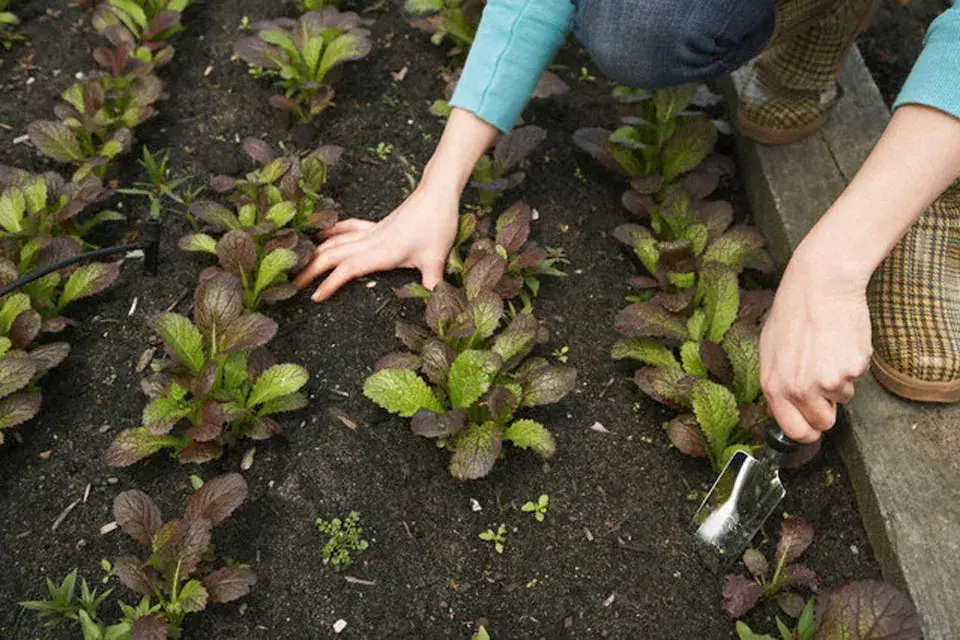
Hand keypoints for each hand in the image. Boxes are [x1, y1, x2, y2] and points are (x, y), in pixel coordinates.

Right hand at [294, 184, 459, 301]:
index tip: (315, 297)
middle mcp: (371, 240)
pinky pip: (347, 228)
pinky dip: (331, 232)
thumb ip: (432, 284)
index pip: (348, 268)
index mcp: (382, 251)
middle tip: (293, 285)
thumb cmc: (438, 223)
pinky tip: (321, 235)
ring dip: (316, 251)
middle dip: (311, 269)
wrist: (438, 193)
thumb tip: (435, 304)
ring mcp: (372, 231)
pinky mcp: (377, 225)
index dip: (330, 283)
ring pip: (336, 241)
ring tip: (299, 263)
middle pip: (333, 254)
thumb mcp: (436, 259)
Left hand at [759, 243, 872, 442]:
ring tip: (828, 351)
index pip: (793, 431)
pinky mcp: (852, 369)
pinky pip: (857, 377)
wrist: (819, 286)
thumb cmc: (792, 313)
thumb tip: (785, 409)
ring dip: (839, 382)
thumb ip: (777, 384)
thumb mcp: (769, 351)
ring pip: (843, 399)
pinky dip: (852, 364)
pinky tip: (840, 342)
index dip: (807, 432)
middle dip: (827, 409)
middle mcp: (799, 388)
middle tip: (824, 383)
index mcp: (774, 386)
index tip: (813, 428)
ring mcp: (828, 381)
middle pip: (823, 423)